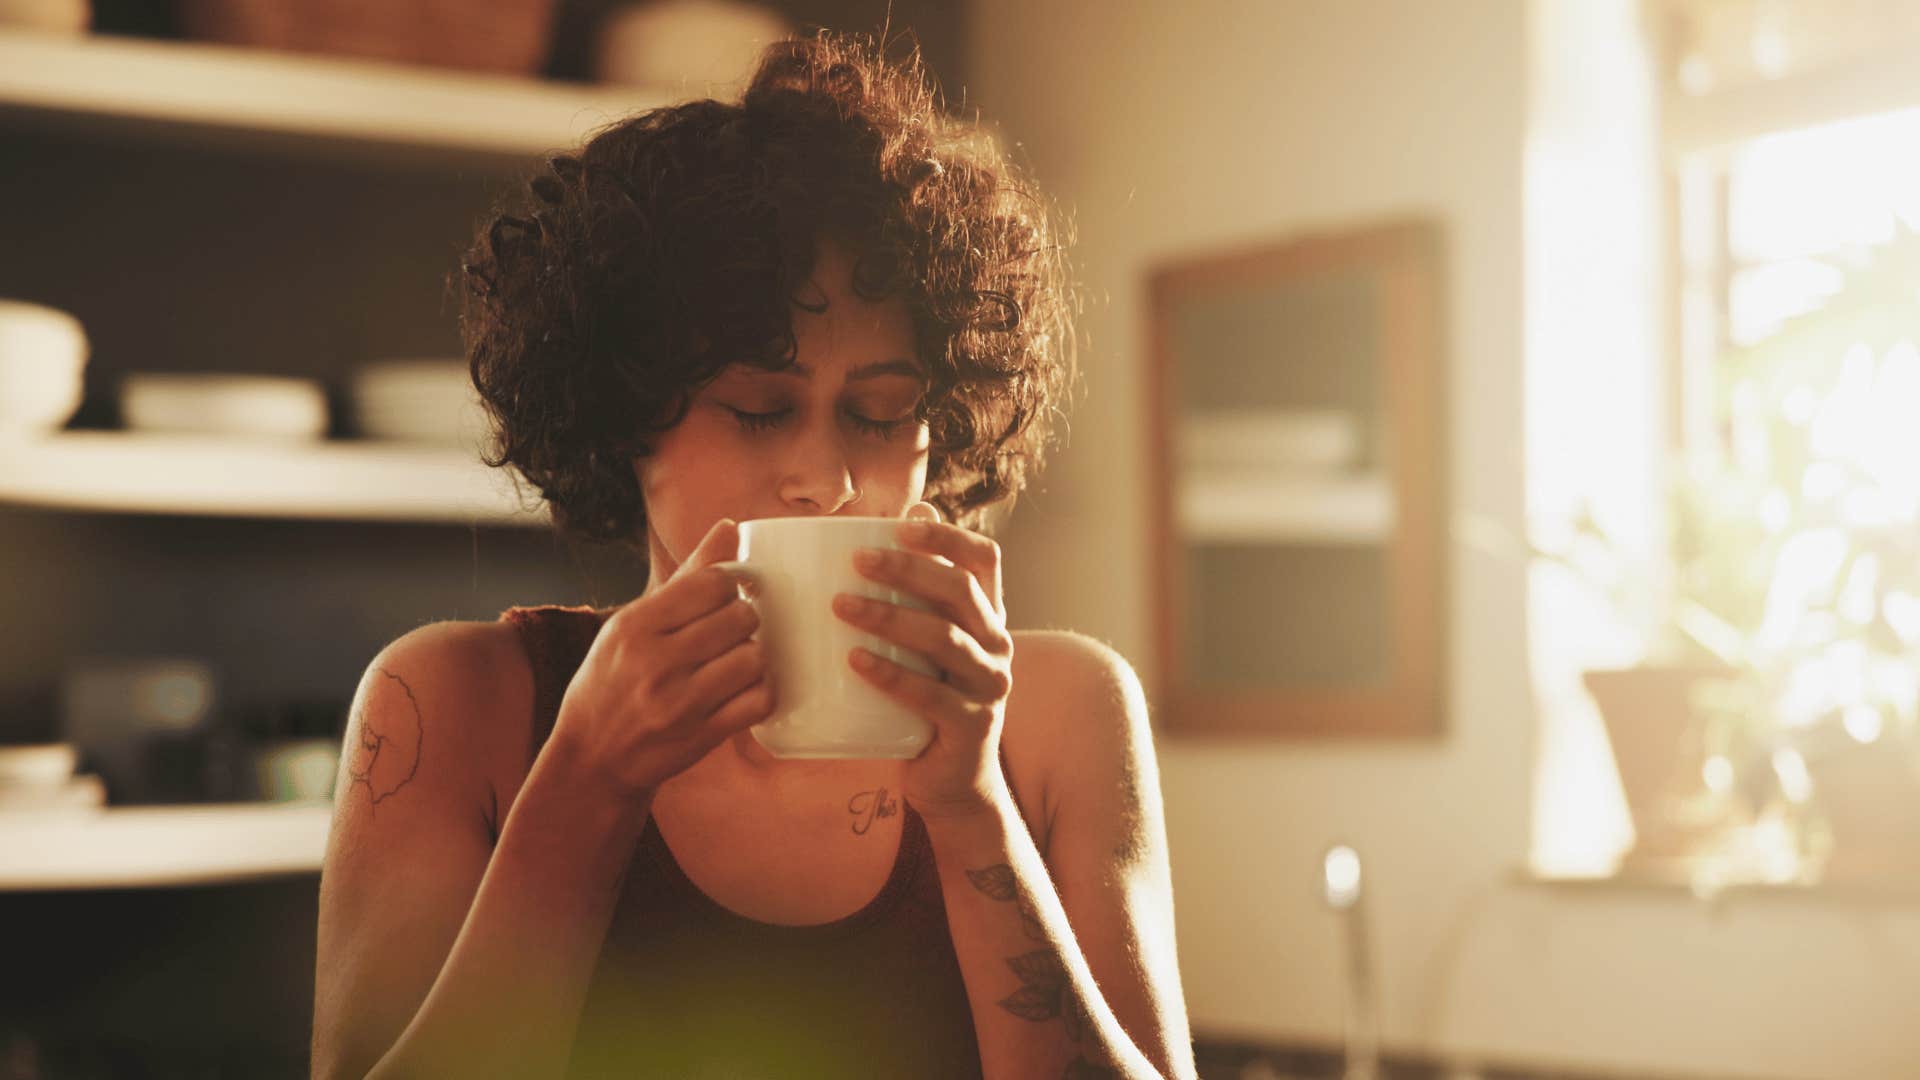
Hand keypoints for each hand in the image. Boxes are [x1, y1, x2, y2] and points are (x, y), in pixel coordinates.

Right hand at [549, 518, 773, 800]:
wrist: (591, 759)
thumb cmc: (611, 682)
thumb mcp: (631, 625)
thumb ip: (686, 577)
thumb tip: (730, 527)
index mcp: (635, 625)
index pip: (712, 583)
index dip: (730, 585)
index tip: (726, 596)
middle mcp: (656, 661)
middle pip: (740, 617)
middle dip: (745, 620)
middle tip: (733, 631)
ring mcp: (680, 703)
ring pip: (754, 658)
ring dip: (754, 657)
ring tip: (737, 660)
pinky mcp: (701, 736)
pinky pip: (758, 702)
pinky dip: (762, 692)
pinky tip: (745, 689)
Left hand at [832, 502, 1015, 819]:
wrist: (952, 781)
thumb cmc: (928, 701)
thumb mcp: (927, 649)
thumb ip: (915, 601)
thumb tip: (881, 535)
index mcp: (988, 617)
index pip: (984, 559)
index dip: (947, 536)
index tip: (901, 525)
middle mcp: (998, 645)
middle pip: (961, 590)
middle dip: (909, 568)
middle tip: (857, 560)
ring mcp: (990, 686)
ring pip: (945, 638)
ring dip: (890, 616)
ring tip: (841, 606)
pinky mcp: (972, 726)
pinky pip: (931, 695)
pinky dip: (891, 675)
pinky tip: (855, 660)